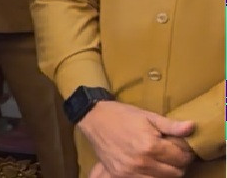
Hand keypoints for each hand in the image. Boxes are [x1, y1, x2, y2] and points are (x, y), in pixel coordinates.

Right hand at [78, 100, 194, 177]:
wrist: (93, 118)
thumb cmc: (122, 115)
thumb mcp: (147, 116)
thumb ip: (170, 125)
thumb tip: (192, 127)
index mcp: (150, 146)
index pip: (181, 157)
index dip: (186, 151)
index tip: (182, 146)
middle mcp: (142, 162)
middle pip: (175, 173)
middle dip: (178, 163)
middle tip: (173, 153)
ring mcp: (131, 171)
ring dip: (166, 171)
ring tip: (161, 159)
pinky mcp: (121, 175)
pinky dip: (152, 176)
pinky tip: (150, 165)